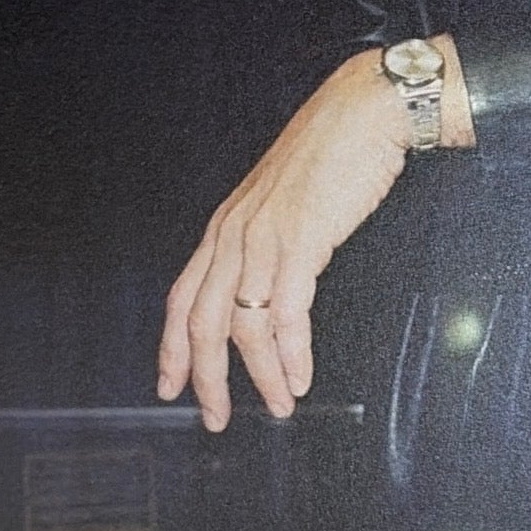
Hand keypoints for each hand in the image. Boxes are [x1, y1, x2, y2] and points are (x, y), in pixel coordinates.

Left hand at [157, 54, 407, 428]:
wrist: (362, 112)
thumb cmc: (330, 154)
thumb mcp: (282, 204)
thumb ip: (265, 243)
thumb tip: (267, 289)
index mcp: (225, 228)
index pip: (181, 299)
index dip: (172, 350)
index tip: (169, 387)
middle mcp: (234, 235)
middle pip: (201, 323)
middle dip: (206, 379)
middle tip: (216, 418)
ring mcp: (264, 237)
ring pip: (243, 325)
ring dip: (260, 375)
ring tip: (277, 405)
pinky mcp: (302, 239)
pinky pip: (286, 311)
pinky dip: (291, 353)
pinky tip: (300, 376)